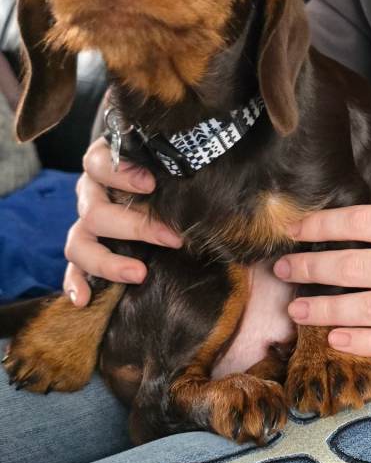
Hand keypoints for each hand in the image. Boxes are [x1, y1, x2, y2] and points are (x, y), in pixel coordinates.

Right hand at [64, 138, 182, 306]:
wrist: (157, 184)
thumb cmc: (164, 169)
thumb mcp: (166, 163)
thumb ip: (175, 165)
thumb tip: (204, 182)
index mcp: (105, 166)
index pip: (99, 164)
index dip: (121, 175)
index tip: (151, 185)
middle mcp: (90, 194)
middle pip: (95, 212)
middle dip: (135, 227)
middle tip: (172, 239)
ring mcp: (84, 224)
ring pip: (78, 244)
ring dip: (107, 262)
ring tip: (139, 274)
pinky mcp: (84, 249)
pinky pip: (73, 269)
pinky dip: (76, 283)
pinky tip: (85, 299)